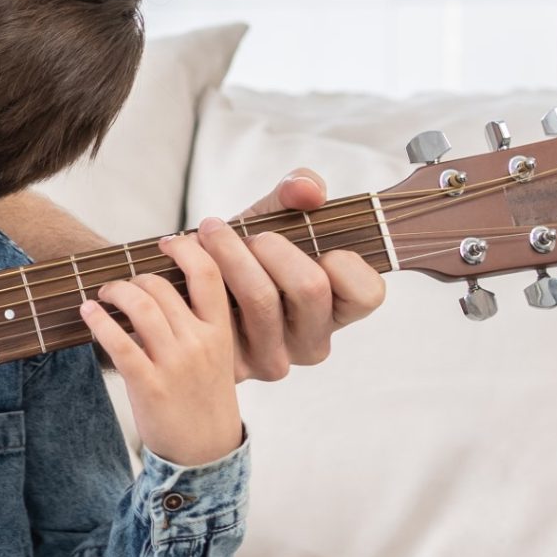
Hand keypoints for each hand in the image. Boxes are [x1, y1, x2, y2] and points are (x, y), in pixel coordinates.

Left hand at [79, 231, 242, 466]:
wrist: (206, 451)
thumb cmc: (205, 397)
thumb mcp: (219, 354)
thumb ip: (201, 320)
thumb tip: (166, 282)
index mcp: (222, 331)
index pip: (209, 274)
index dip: (187, 248)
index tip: (168, 242)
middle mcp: (201, 342)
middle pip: (161, 286)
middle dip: (135, 278)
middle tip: (121, 285)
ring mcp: (176, 363)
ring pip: (140, 306)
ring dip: (115, 292)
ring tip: (104, 296)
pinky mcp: (150, 384)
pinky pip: (119, 342)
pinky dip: (98, 321)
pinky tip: (88, 313)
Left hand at [198, 168, 388, 382]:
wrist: (189, 280)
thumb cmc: (249, 249)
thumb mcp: (277, 215)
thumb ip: (298, 189)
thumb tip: (307, 189)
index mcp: (340, 309)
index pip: (367, 292)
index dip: (343, 260)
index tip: (315, 240)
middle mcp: (313, 341)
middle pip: (310, 287)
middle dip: (272, 245)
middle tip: (248, 232)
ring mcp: (276, 360)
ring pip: (261, 298)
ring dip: (230, 252)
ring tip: (210, 233)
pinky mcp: (235, 367)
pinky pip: (220, 313)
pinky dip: (201, 274)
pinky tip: (188, 259)